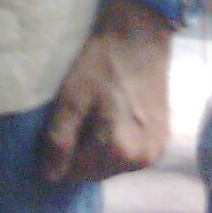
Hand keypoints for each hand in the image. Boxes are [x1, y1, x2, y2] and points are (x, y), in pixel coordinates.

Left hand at [42, 0, 171, 181]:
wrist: (141, 36)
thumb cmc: (102, 62)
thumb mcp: (72, 95)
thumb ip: (60, 138)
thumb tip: (50, 176)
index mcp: (119, 151)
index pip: (77, 173)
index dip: (59, 156)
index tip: (52, 132)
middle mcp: (142, 160)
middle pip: (97, 171)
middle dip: (78, 154)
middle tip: (68, 121)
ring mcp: (155, 151)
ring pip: (113, 164)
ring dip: (97, 150)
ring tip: (87, 117)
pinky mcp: (162, 139)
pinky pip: (130, 153)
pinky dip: (115, 143)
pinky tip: (107, 117)